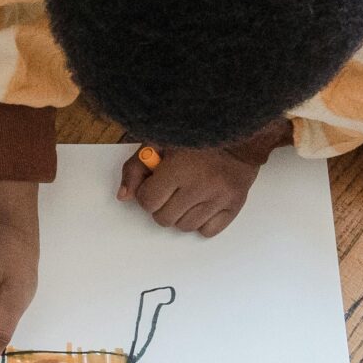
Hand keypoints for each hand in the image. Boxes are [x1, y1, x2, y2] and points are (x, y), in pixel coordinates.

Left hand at [117, 144, 264, 235]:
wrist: (238, 132)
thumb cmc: (196, 134)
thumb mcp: (159, 140)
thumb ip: (136, 167)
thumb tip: (124, 196)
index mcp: (179, 166)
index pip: (148, 201)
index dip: (146, 193)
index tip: (154, 184)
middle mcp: (200, 185)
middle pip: (164, 218)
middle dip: (161, 206)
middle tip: (170, 190)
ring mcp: (219, 197)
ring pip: (185, 227)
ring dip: (180, 215)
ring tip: (186, 195)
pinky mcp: (234, 205)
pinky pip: (207, 231)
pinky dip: (201, 222)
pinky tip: (201, 204)